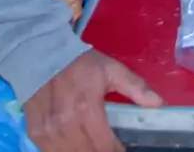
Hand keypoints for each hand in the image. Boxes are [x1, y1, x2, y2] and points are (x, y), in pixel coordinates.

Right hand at [23, 49, 162, 151]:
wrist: (40, 52)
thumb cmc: (78, 62)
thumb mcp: (111, 69)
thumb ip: (135, 87)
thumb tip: (158, 103)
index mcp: (87, 110)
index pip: (105, 147)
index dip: (116, 151)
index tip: (121, 148)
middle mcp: (66, 125)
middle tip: (108, 147)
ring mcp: (48, 131)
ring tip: (93, 146)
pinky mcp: (35, 132)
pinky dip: (65, 151)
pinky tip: (74, 146)